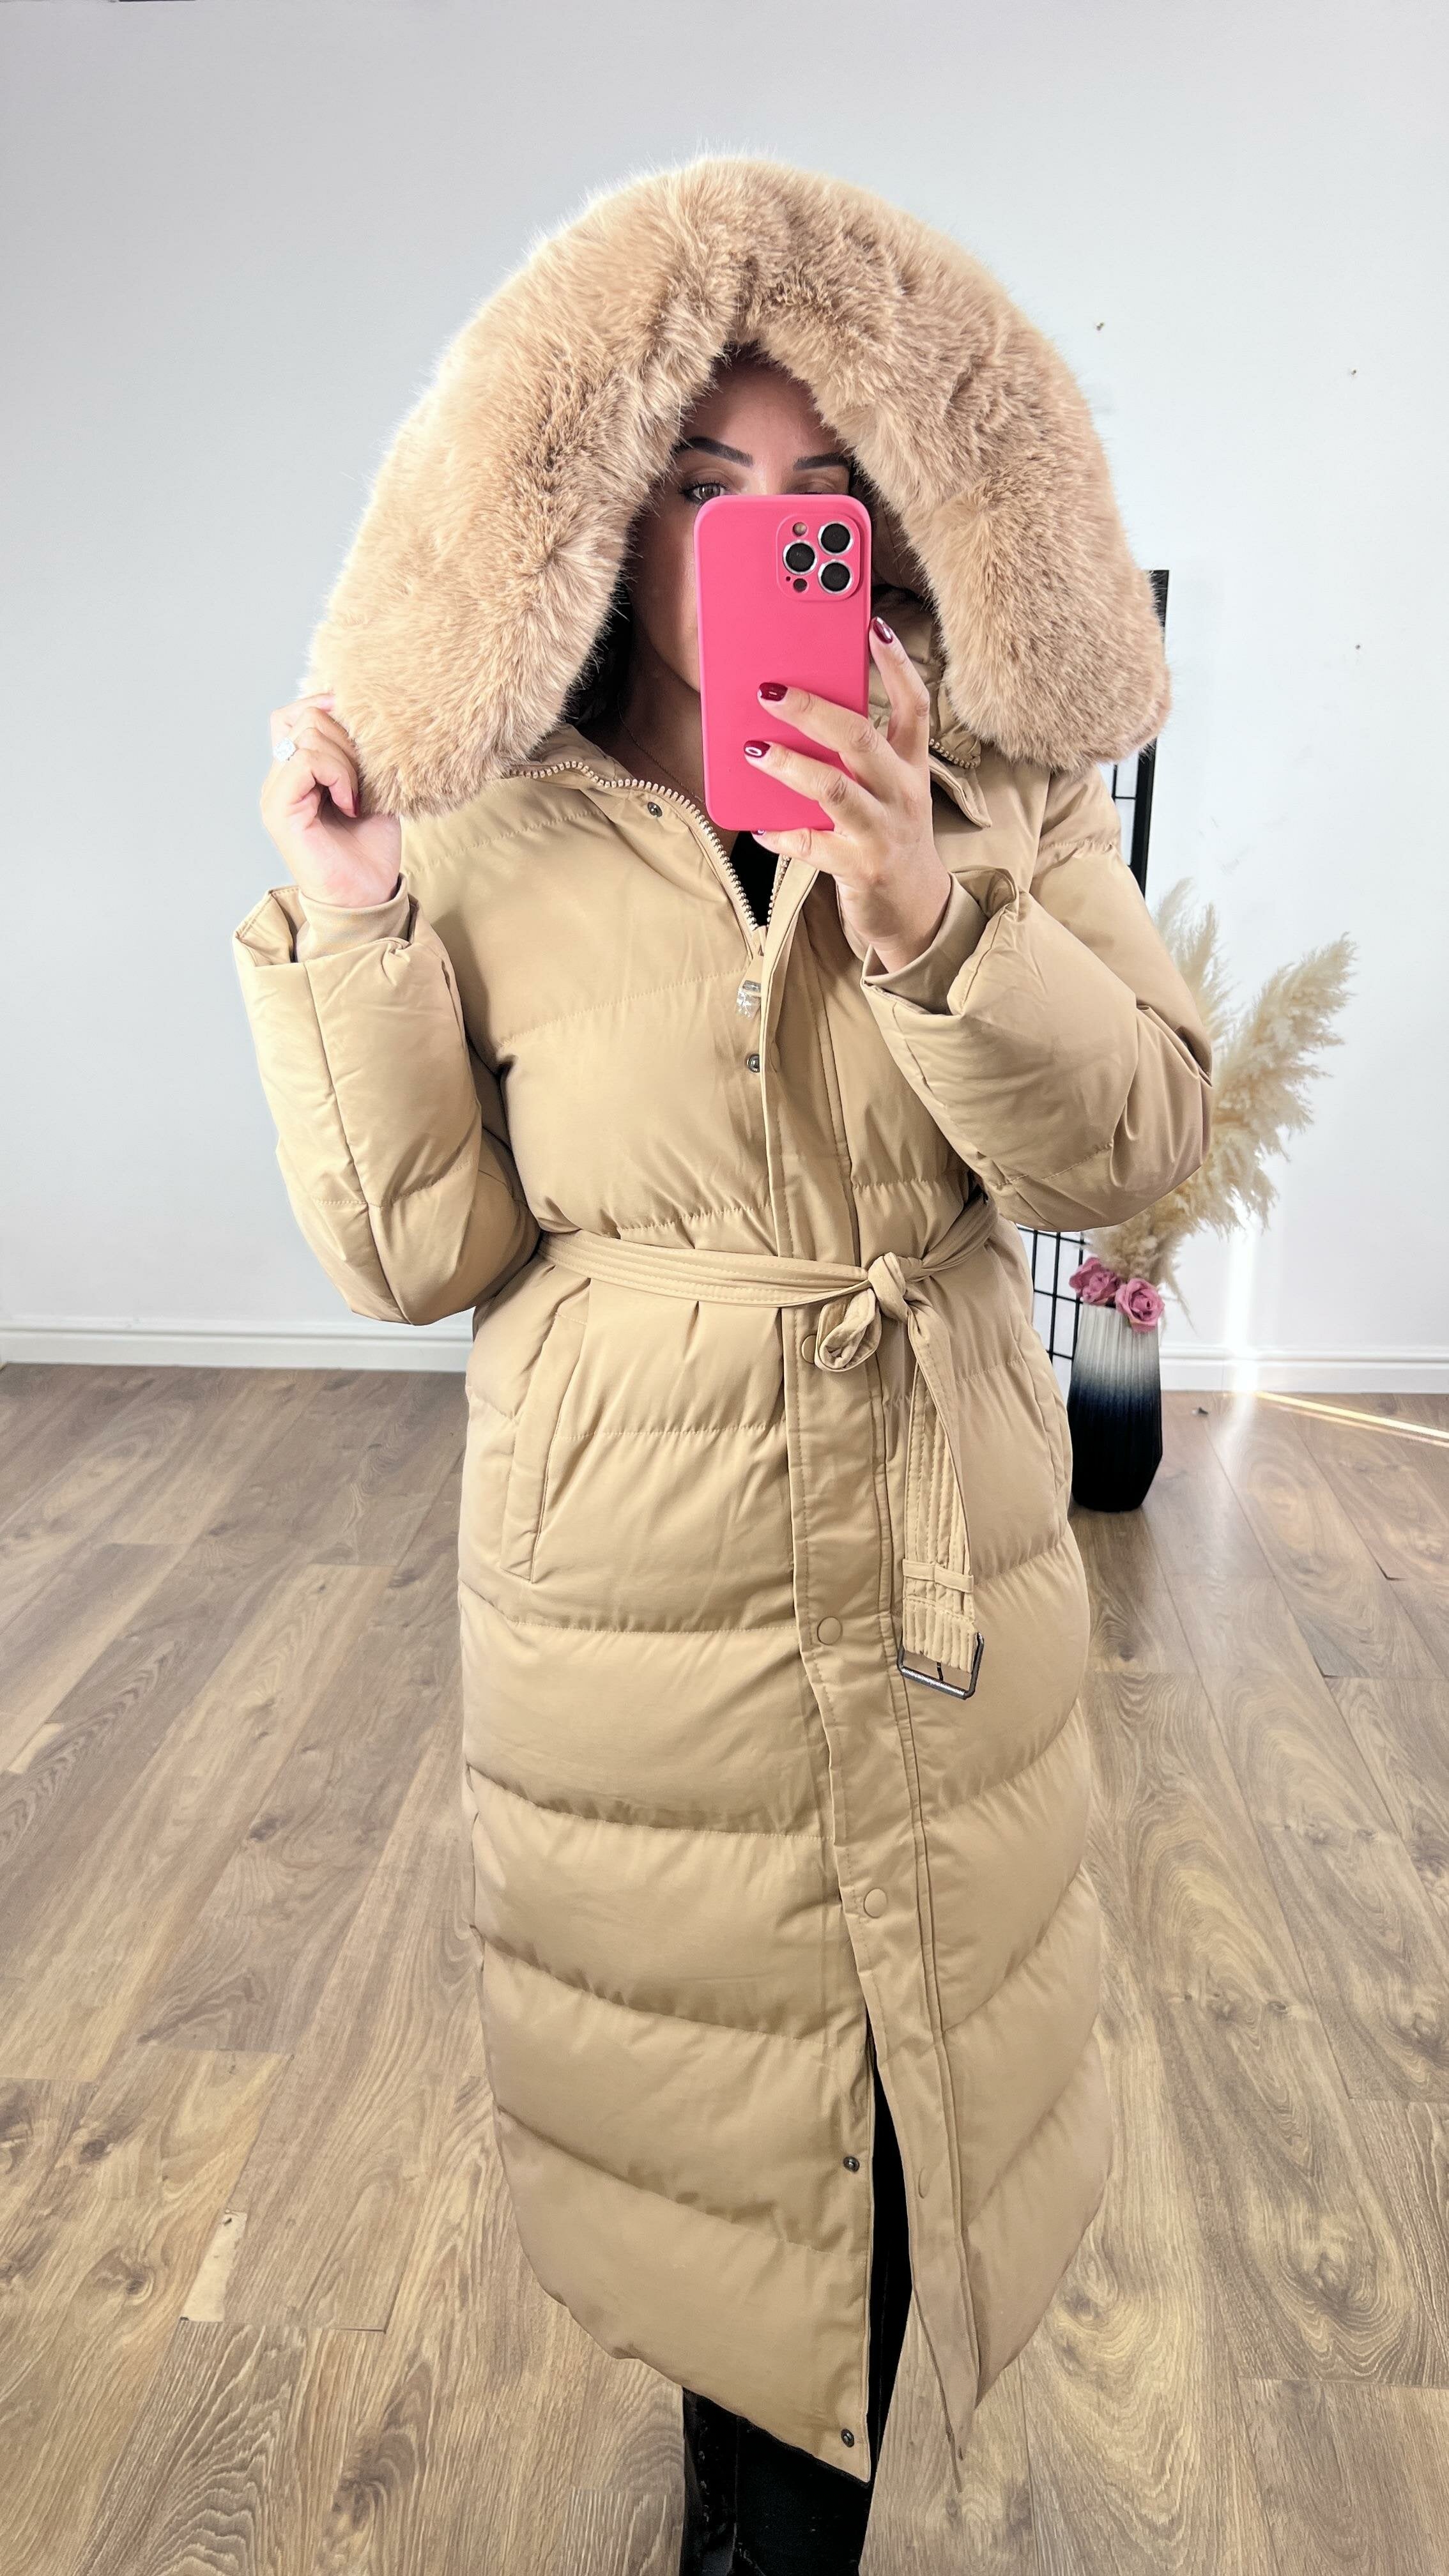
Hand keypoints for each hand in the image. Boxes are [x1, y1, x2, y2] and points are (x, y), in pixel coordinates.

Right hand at [260, 691, 401, 908]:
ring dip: (346, 759)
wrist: (367, 897)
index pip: (293, 714)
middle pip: (305, 717)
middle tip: (365, 779)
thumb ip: (358, 753)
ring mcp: (275, 793)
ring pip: (308, 734)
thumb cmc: (370, 850)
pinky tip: (351, 803)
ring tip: (359, 796)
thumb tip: (360, 711)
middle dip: (346, 737)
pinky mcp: (279, 809)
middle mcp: (278, 779)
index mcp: (294, 773)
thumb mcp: (371, 788)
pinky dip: (337, 773)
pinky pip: (305, 761)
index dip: (325, 707)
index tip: (361, 727)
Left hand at [745, 617, 953, 971]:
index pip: (915, 707)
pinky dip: (782, 833)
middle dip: (814, 711)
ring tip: (754, 749)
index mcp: (910, 767)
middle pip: (862, 740)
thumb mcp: (890, 790)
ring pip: (834, 790)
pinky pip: (812, 846)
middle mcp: (901, 795)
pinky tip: (759, 824)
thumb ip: (858, 756)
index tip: (874, 626)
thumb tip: (797, 714)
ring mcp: (881, 832)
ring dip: (790, 766)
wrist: (915, 909)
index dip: (896, 665)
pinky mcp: (859, 868)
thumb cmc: (889, 836)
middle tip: (771, 691)